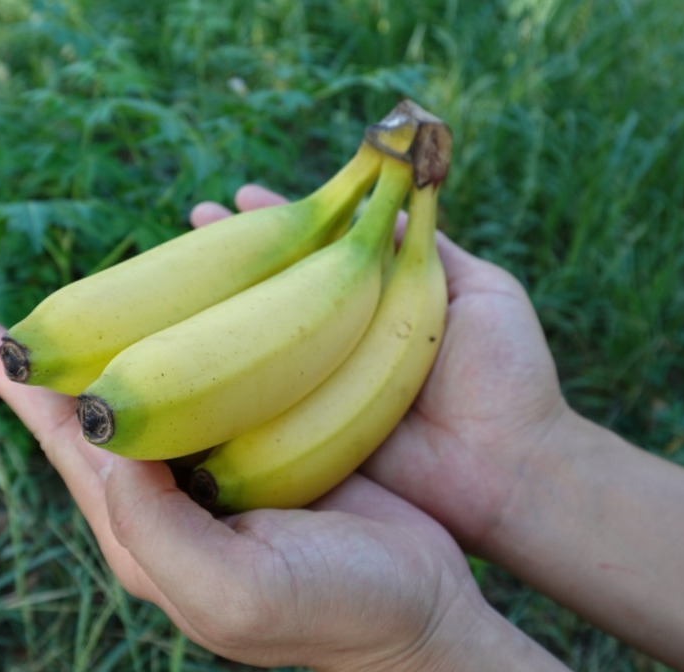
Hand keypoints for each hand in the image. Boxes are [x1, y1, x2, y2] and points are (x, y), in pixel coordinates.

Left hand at [0, 314, 558, 671]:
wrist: (426, 611)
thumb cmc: (337, 611)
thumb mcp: (236, 594)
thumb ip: (156, 530)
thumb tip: (104, 430)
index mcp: (149, 525)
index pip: (67, 440)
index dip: (16, 383)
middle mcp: (177, 488)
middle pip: (101, 403)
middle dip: (62, 351)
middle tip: (32, 302)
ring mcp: (227, 459)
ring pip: (166, 376)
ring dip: (138, 324)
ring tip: (116, 279)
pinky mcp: (279, 436)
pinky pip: (228, 370)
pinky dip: (208, 329)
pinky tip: (210, 301)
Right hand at [191, 186, 571, 552]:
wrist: (508, 466)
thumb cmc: (507, 374)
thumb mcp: (482, 291)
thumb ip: (433, 246)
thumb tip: (392, 193)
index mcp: (380, 300)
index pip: (322, 250)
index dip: (285, 222)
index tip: (242, 196)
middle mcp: (343, 338)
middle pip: (279, 287)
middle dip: (236, 256)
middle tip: (194, 221)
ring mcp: (322, 382)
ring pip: (258, 335)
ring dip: (215, 303)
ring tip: (175, 273)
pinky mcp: (308, 426)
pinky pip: (258, 394)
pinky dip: (221, 371)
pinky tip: (182, 342)